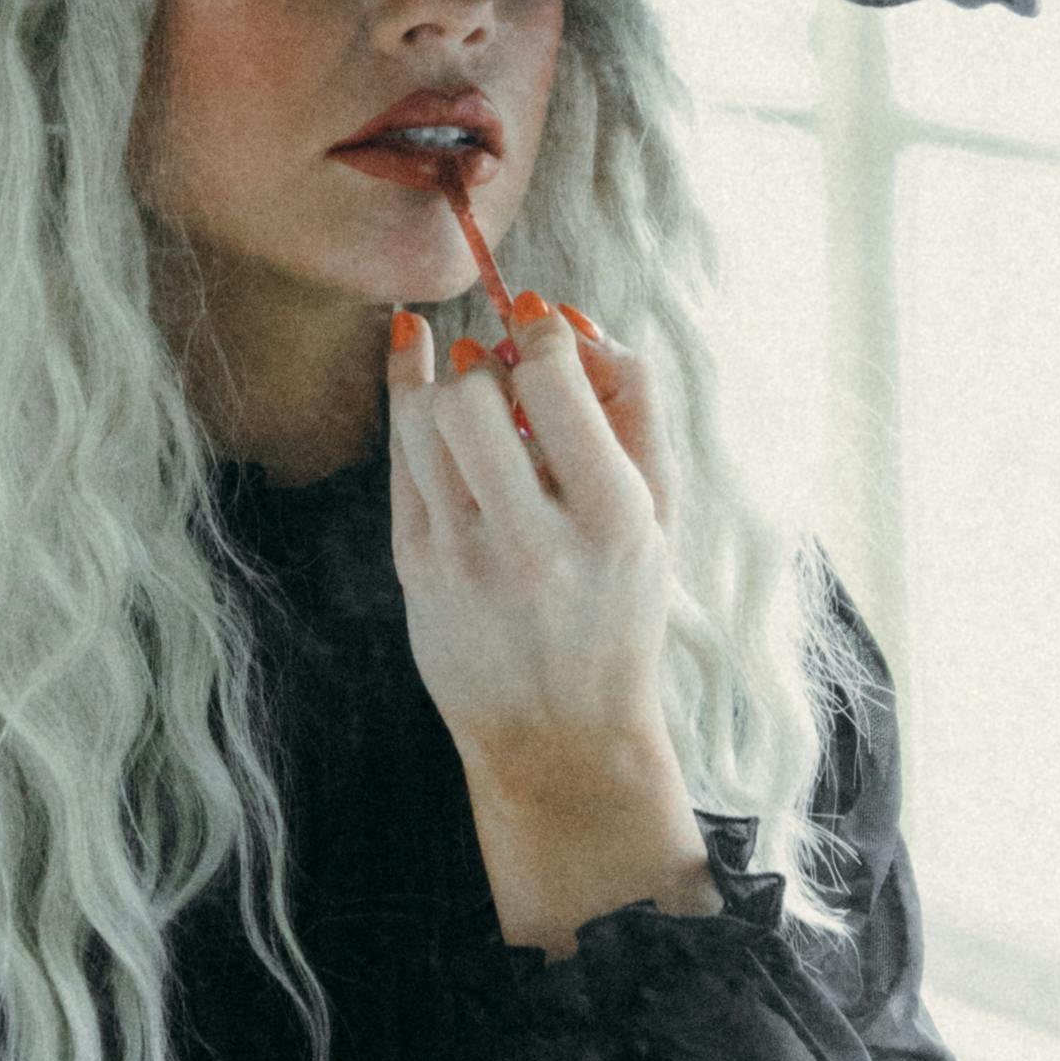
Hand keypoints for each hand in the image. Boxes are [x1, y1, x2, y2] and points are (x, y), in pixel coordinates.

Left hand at [385, 296, 711, 951]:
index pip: (557, 384)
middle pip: (476, 395)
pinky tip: (417, 356)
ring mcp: (464, 561)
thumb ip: (636, 411)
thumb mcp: (659, 517)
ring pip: (424, 421)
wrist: (561, 737)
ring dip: (448, 382)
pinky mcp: (415, 571)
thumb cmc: (618, 609)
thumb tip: (573, 323)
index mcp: (614, 522)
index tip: (543, 328)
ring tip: (475, 385)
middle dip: (488, 364)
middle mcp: (535, 542)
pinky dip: (408, 396)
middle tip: (506, 372)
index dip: (544, 333)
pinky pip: (400, 455)